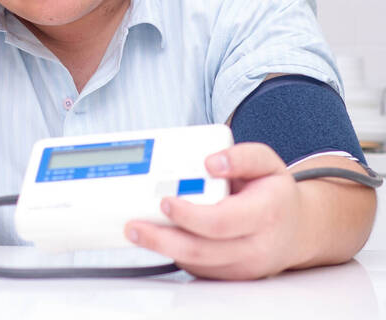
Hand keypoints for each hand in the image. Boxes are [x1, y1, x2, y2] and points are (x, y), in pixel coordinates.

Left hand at [124, 143, 307, 279]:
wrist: (296, 229)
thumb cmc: (275, 194)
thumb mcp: (267, 163)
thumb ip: (242, 155)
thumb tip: (212, 161)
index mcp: (265, 214)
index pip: (222, 221)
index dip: (190, 215)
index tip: (165, 201)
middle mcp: (254, 246)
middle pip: (201, 250)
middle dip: (162, 239)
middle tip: (134, 225)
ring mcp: (241, 266)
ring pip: (196, 263)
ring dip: (161, 249)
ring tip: (135, 231)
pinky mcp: (228, 275)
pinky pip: (197, 268)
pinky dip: (174, 253)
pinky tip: (156, 238)